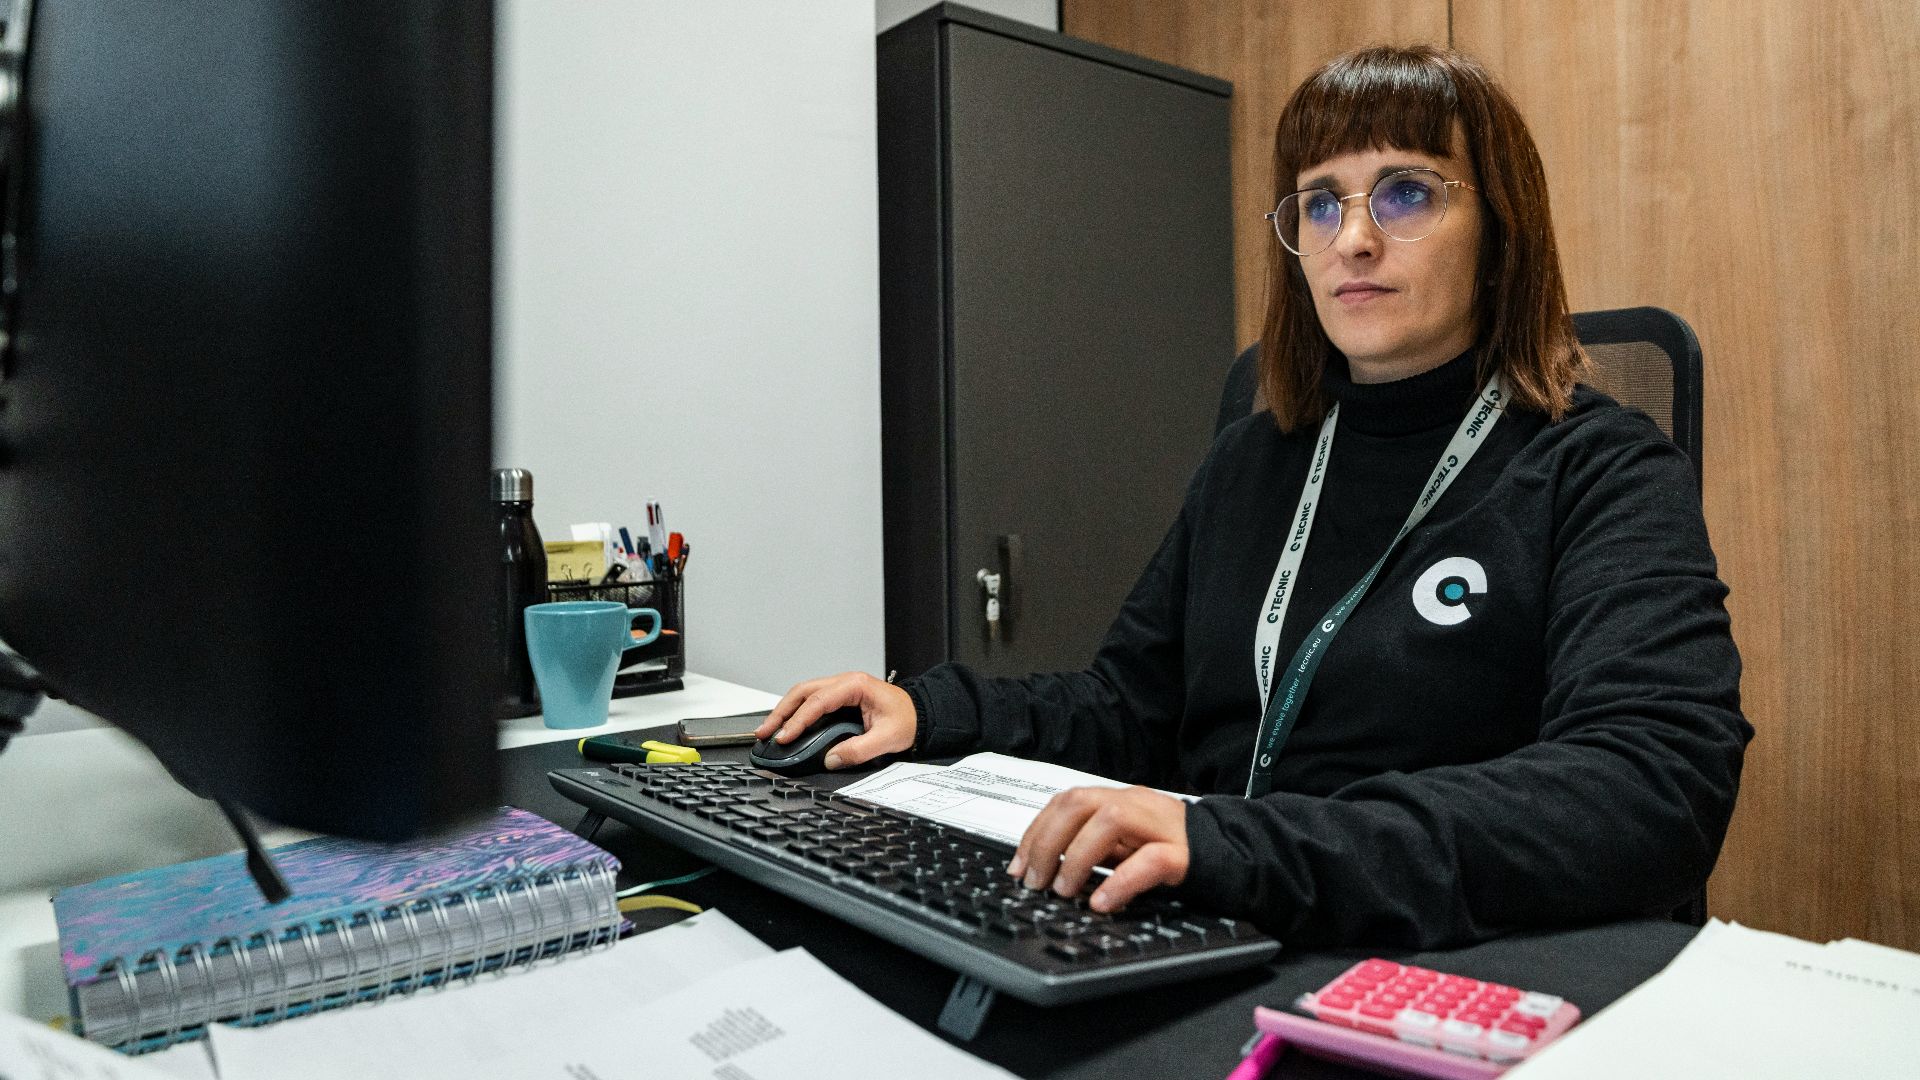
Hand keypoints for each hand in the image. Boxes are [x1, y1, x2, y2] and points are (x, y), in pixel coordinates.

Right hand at [752, 671, 915, 770]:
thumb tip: (832, 759)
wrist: (921, 713)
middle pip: (802, 692)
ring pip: (803, 694)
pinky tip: (786, 726)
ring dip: (784, 711)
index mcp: (855, 685)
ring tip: (768, 730)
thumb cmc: (908, 720)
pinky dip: (795, 712)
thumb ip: (859, 750)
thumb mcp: (887, 739)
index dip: (798, 720)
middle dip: (781, 712)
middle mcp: (844, 682)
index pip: (818, 701)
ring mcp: (840, 688)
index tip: (785, 737)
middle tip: (764, 732)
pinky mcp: (839, 697)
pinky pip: (811, 701)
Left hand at [1006, 786, 1188, 913]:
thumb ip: (1093, 848)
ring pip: (1110, 821)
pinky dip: (1120, 882)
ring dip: (1077, 857)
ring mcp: (1161, 826)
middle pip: (1080, 803)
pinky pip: (1150, 861)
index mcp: (1120, 800)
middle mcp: (1137, 804)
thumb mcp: (1127, 845)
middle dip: (1047, 842)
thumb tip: (1044, 869)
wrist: (1235, 854)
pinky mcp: (1184, 854)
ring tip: (1065, 891)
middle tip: (1036, 881)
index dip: (1035, 833)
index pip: (1066, 802)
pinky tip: (1102, 902)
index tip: (1017, 866)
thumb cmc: (1175, 850)